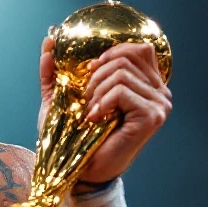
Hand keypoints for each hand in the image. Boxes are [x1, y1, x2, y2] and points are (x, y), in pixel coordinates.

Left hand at [38, 36, 171, 184]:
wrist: (77, 167)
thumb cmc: (72, 135)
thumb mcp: (60, 96)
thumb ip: (55, 69)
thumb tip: (48, 39)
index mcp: (146, 84)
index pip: (139, 49)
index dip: (111, 53)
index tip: (90, 71)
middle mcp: (159, 92)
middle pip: (126, 57)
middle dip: (96, 75)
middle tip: (87, 99)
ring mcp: (159, 104)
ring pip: (121, 73)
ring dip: (96, 91)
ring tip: (90, 112)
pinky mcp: (152, 117)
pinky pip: (122, 91)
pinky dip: (102, 102)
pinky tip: (95, 118)